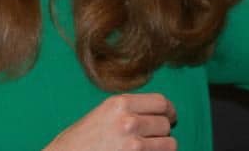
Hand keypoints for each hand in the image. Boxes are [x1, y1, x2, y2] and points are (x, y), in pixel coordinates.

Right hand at [44, 93, 177, 150]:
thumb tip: (158, 114)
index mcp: (119, 104)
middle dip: (162, 132)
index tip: (168, 118)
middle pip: (166, 124)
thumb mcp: (102, 115)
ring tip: (147, 150)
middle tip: (152, 138)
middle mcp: (129, 122)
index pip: (161, 102)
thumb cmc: (78, 142)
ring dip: (162, 148)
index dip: (168, 111)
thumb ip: (128, 111)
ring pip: (169, 144)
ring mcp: (134, 146)